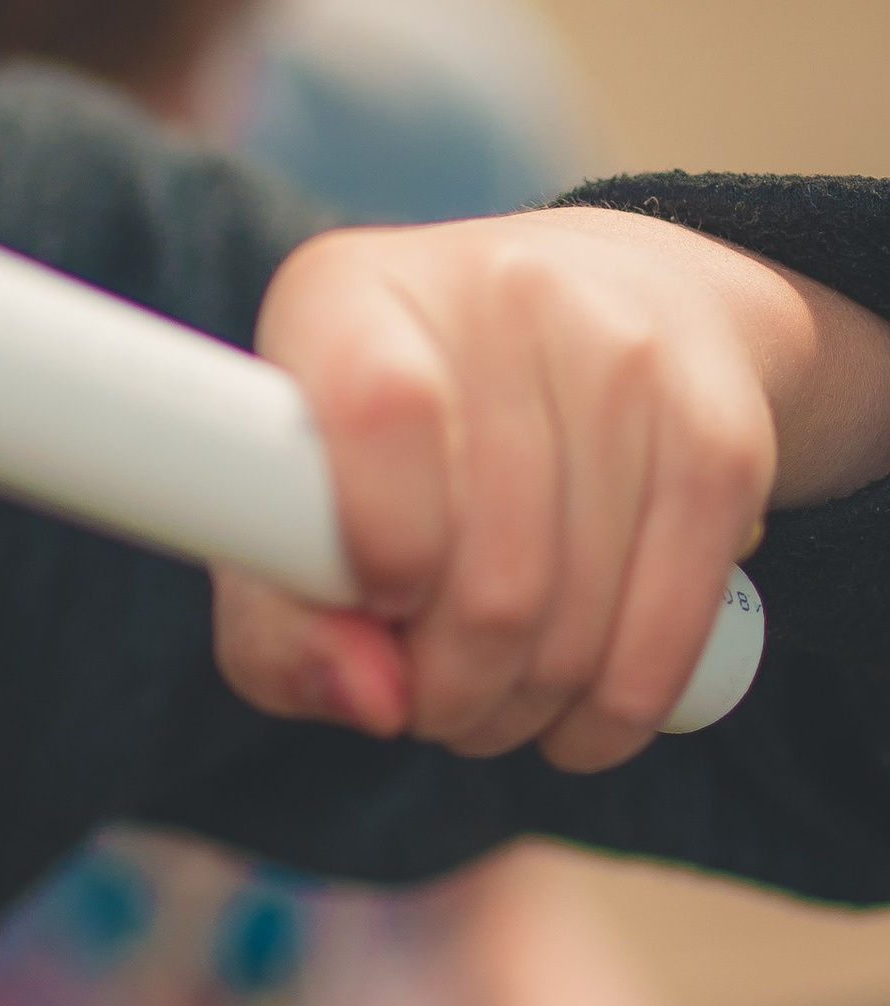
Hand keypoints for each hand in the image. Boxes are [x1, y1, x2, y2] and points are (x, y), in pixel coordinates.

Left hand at [223, 206, 889, 771]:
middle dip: (449, 691)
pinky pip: (670, 634)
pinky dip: (614, 709)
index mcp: (355, 294)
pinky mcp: (722, 437)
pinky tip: (576, 711)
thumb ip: (283, 627)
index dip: (380, 550)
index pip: (379, 412)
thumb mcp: (298, 501)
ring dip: (525, 708)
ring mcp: (626, 358)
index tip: (378, 603)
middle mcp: (501, 296)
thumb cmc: (400, 437)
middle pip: (492, 576)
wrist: (606, 302)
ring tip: (490, 698)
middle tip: (429, 702)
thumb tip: (374, 701)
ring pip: (576, 627)